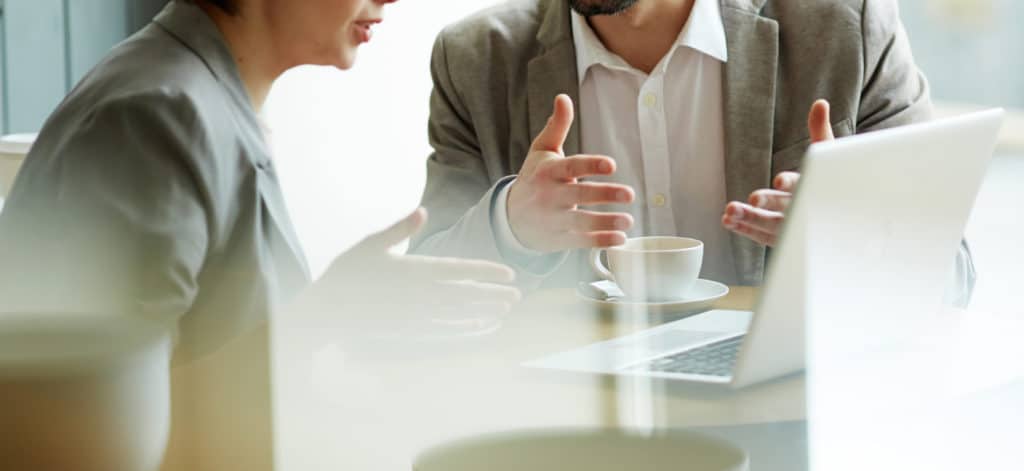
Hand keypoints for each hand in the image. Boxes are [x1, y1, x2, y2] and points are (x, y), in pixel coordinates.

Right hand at [298, 208, 521, 327]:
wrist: (327, 310)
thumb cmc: (347, 273)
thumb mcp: (371, 244)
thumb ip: (399, 229)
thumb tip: (422, 211)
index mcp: (413, 270)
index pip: (459, 270)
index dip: (486, 271)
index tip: (508, 273)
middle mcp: (420, 295)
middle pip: (466, 294)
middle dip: (493, 294)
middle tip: (518, 294)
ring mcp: (416, 315)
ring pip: (459, 314)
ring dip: (485, 312)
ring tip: (506, 309)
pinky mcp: (410, 329)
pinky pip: (445, 330)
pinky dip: (466, 329)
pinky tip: (481, 327)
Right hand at [507, 94, 634, 252]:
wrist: (510, 218)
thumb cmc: (533, 178)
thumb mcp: (541, 151)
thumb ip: (557, 127)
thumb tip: (563, 97)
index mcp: (549, 172)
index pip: (571, 167)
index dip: (591, 165)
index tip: (611, 165)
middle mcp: (550, 196)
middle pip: (579, 195)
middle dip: (605, 194)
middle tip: (629, 194)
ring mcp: (554, 219)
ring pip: (581, 221)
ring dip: (606, 222)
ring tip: (628, 220)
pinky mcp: (559, 239)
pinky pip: (581, 241)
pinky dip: (601, 241)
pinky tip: (620, 238)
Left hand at [722, 99, 835, 245]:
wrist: (851, 219)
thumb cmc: (833, 182)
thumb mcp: (829, 155)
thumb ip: (819, 130)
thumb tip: (820, 103)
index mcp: (818, 187)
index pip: (806, 184)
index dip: (792, 182)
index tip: (779, 180)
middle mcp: (807, 209)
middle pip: (788, 208)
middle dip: (770, 204)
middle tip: (752, 198)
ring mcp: (796, 228)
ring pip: (773, 226)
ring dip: (750, 219)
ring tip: (729, 211)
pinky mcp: (785, 240)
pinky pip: (764, 237)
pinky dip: (746, 230)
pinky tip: (728, 221)